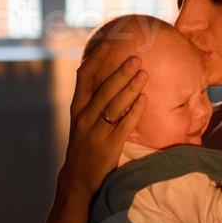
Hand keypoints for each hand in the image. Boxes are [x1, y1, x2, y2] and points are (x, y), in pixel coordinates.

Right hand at [60, 47, 147, 197]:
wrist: (78, 180)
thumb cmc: (85, 145)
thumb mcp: (83, 120)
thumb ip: (93, 100)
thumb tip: (111, 76)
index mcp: (77, 108)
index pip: (83, 77)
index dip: (95, 59)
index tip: (108, 43)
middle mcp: (84, 117)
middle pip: (103, 89)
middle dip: (120, 72)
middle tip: (136, 57)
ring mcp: (95, 133)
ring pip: (114, 106)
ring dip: (130, 88)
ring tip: (144, 74)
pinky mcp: (108, 147)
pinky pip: (123, 126)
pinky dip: (134, 112)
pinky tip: (144, 100)